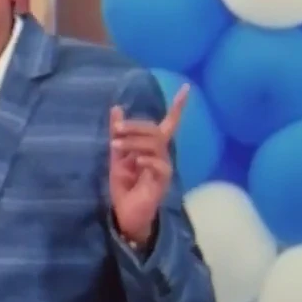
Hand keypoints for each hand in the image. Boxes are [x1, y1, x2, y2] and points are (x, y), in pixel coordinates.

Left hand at [108, 84, 188, 246]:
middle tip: (116, 130)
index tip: (186, 88)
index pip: (169, 123)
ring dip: (134, 143)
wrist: (126, 213)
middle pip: (156, 132)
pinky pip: (160, 166)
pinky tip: (135, 162)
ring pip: (155, 146)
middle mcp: (162, 156)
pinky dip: (147, 160)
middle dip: (135, 127)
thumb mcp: (116, 156)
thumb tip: (116, 108)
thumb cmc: (125, 185)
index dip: (178, 107)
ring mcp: (163, 169)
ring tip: (115, 146)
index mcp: (153, 148)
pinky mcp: (161, 182)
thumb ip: (118, 134)